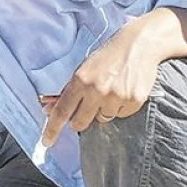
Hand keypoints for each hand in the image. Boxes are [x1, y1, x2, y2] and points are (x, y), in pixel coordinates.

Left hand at [41, 14, 164, 146]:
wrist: (139, 44)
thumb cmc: (107, 57)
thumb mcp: (83, 69)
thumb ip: (67, 91)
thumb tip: (48, 109)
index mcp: (80, 81)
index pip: (62, 111)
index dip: (52, 129)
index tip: (47, 142)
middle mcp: (96, 90)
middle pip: (80, 122)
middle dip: (79, 121)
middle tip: (87, 107)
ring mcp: (116, 97)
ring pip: (102, 119)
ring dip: (103, 110)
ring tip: (111, 90)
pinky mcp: (133, 100)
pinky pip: (121, 115)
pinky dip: (121, 107)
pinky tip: (124, 90)